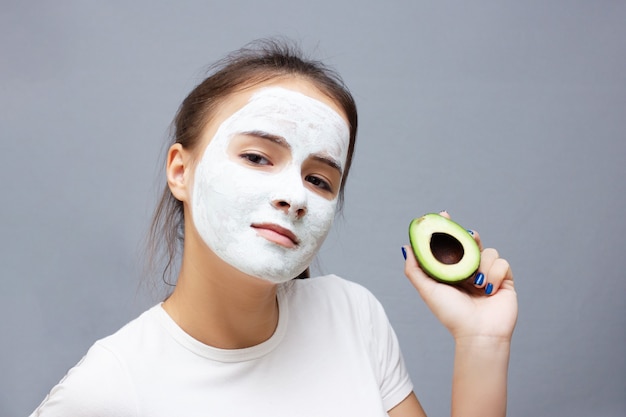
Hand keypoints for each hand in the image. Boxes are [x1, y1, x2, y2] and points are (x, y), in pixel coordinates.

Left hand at [402, 212, 517, 341]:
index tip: (443, 215)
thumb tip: (406, 247)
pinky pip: (502, 262)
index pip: (451, 244)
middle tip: (467, 235)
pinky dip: (494, 274)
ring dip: (480, 265)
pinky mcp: (504, 279)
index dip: (448, 228)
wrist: (478, 333)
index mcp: (452, 271)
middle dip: (469, 236)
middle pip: (471, 242)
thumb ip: (415, 269)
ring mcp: (488, 274)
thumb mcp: (427, 290)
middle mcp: (470, 270)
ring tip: (476, 284)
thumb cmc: (451, 314)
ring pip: (487, 251)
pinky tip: (489, 290)